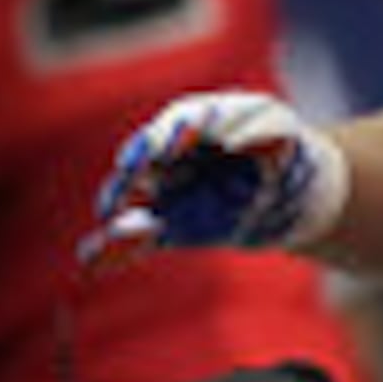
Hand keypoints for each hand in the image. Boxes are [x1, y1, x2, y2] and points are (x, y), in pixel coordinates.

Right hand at [80, 90, 345, 273]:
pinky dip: (115, 250)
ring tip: (114, 222)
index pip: (179, 124)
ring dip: (121, 211)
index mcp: (200, 120)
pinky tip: (90, 261)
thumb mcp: (283, 135)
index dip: (169, 135)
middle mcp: (174, 154)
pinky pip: (139, 239)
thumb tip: (231, 141)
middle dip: (137, 169)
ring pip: (136, 199)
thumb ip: (265, 135)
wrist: (292, 192)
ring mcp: (168, 191)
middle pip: (147, 159)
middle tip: (129, 175)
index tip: (162, 147)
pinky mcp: (170, 227)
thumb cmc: (284, 150)